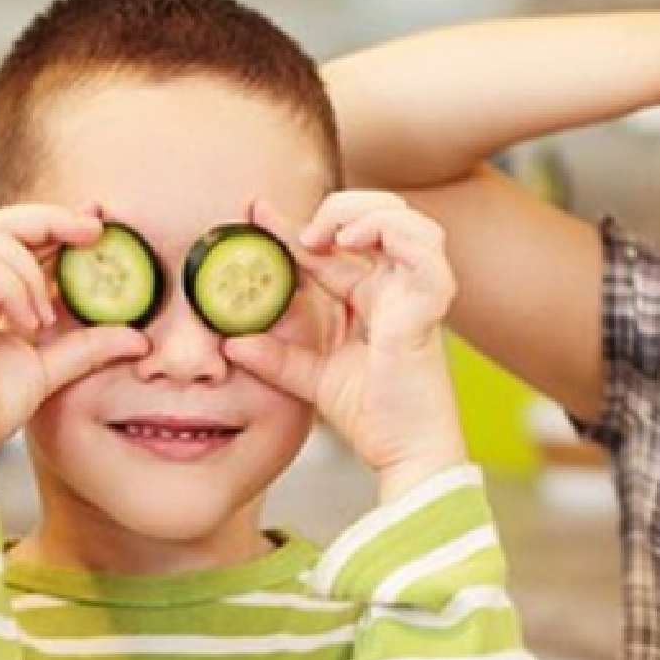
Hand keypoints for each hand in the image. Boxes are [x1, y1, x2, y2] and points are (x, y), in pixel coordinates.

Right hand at [0, 204, 150, 481]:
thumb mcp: (49, 368)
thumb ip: (87, 345)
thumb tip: (140, 337)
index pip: (14, 237)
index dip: (56, 222)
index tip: (99, 222)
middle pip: (1, 222)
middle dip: (53, 221)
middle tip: (95, 232)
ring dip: (33, 276)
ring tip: (44, 320)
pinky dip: (13, 290)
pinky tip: (27, 324)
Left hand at [226, 192, 467, 495]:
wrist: (406, 454)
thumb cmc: (374, 418)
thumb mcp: (311, 379)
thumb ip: (276, 358)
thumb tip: (231, 343)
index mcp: (373, 298)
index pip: (335, 246)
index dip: (295, 225)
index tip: (255, 212)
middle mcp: (398, 289)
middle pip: (384, 215)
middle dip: (342, 205)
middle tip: (305, 233)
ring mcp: (416, 295)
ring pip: (411, 222)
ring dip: (368, 213)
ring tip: (332, 233)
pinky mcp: (428, 308)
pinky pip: (427, 253)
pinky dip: (394, 233)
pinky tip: (354, 241)